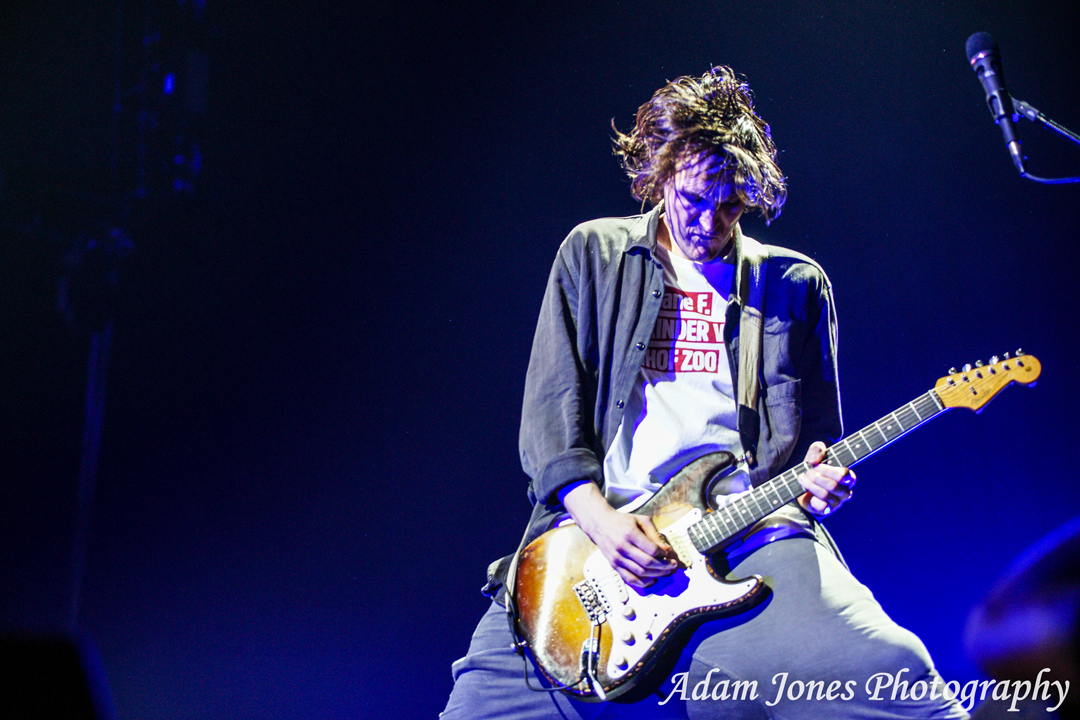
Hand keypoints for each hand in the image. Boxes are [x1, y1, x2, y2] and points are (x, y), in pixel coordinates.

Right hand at [561, 482, 677, 587]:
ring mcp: (617, 558)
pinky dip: (643, 582)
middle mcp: (622, 547)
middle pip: (647, 562)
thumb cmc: (622, 521)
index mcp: (630, 533)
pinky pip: (629, 578)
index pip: (651, 549)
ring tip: (666, 572)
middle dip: (664, 566)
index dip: (664, 554)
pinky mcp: (614, 565)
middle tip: (673, 565)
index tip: (669, 554)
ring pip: (640, 572)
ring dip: (656, 574)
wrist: (599, 524)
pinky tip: (652, 579)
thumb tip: (667, 550)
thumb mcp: (640, 520)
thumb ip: (654, 534)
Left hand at [796, 441, 855, 516]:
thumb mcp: (814, 454)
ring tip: (802, 478)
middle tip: (808, 472)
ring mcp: (836, 502)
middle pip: (833, 485)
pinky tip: (805, 492)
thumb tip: (814, 459)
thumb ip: (817, 449)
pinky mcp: (826, 510)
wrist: (802, 484)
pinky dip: (811, 498)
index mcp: (847, 477)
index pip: (845, 475)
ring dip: (810, 485)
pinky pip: (822, 507)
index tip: (817, 465)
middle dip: (817, 477)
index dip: (829, 470)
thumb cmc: (813, 468)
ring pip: (825, 495)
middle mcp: (845, 491)